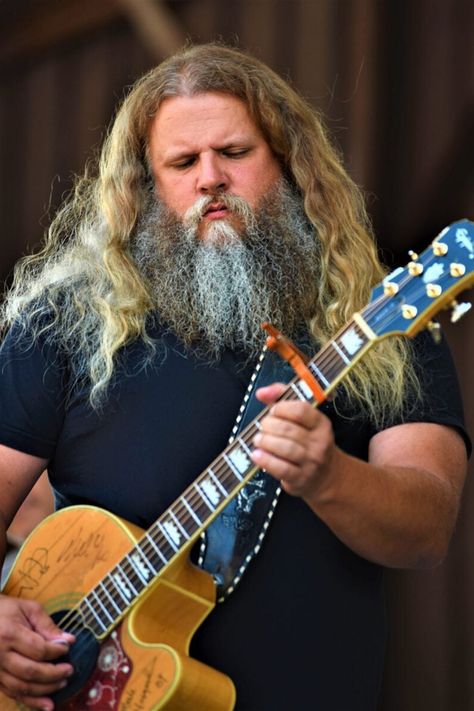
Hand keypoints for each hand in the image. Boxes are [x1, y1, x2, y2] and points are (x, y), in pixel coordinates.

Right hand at [0, 594, 74, 710]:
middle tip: (69, 670)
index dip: (56, 651)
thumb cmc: (5, 610)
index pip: (38, 649)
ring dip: (45, 690)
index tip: (67, 647)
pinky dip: (31, 702)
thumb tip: (69, 640)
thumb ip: (47, 625)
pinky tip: (47, 705)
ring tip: (62, 684)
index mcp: (9, 634)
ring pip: (22, 687)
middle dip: (54, 674)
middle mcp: (0, 655)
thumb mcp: (28, 609)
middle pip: (31, 671)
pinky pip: (13, 693)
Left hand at [251, 383, 335, 499]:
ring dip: (266, 442)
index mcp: (321, 423)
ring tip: (258, 439)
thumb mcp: (303, 419)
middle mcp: (320, 442)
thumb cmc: (309, 442)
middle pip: (288, 429)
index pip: (301, 410)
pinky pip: (281, 468)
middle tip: (262, 427)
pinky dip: (266, 460)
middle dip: (269, 426)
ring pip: (285, 448)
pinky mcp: (301, 478)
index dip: (281, 408)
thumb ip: (282, 398)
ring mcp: (311, 462)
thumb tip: (262, 392)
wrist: (326, 476)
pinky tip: (257, 455)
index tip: (273, 411)